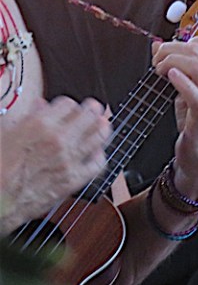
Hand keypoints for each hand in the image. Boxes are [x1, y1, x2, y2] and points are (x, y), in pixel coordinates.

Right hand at [0, 97, 110, 231]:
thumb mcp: (7, 133)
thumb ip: (29, 116)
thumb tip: (41, 105)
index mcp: (39, 125)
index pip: (68, 104)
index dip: (69, 105)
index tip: (70, 108)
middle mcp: (58, 140)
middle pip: (90, 114)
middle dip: (92, 110)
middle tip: (93, 110)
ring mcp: (69, 160)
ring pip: (100, 135)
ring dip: (102, 127)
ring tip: (101, 125)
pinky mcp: (74, 180)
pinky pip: (98, 164)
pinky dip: (99, 156)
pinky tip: (95, 153)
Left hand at [152, 36, 197, 199]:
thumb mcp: (190, 93)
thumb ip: (180, 70)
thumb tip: (160, 48)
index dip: (190, 38)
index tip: (172, 46)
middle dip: (173, 48)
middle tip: (156, 58)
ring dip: (173, 62)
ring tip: (159, 69)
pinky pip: (197, 95)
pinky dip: (182, 82)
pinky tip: (170, 77)